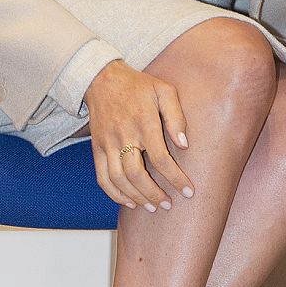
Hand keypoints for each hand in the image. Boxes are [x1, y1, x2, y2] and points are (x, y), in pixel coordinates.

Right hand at [83, 60, 192, 210]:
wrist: (102, 79)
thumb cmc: (139, 85)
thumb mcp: (164, 91)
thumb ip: (176, 117)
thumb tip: (184, 145)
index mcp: (144, 122)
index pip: (161, 158)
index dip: (176, 178)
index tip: (188, 192)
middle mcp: (124, 135)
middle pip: (137, 174)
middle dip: (154, 194)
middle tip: (168, 204)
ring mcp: (107, 143)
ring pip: (119, 179)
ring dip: (136, 197)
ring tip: (152, 207)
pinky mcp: (96, 149)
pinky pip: (102, 177)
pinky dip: (115, 194)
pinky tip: (130, 202)